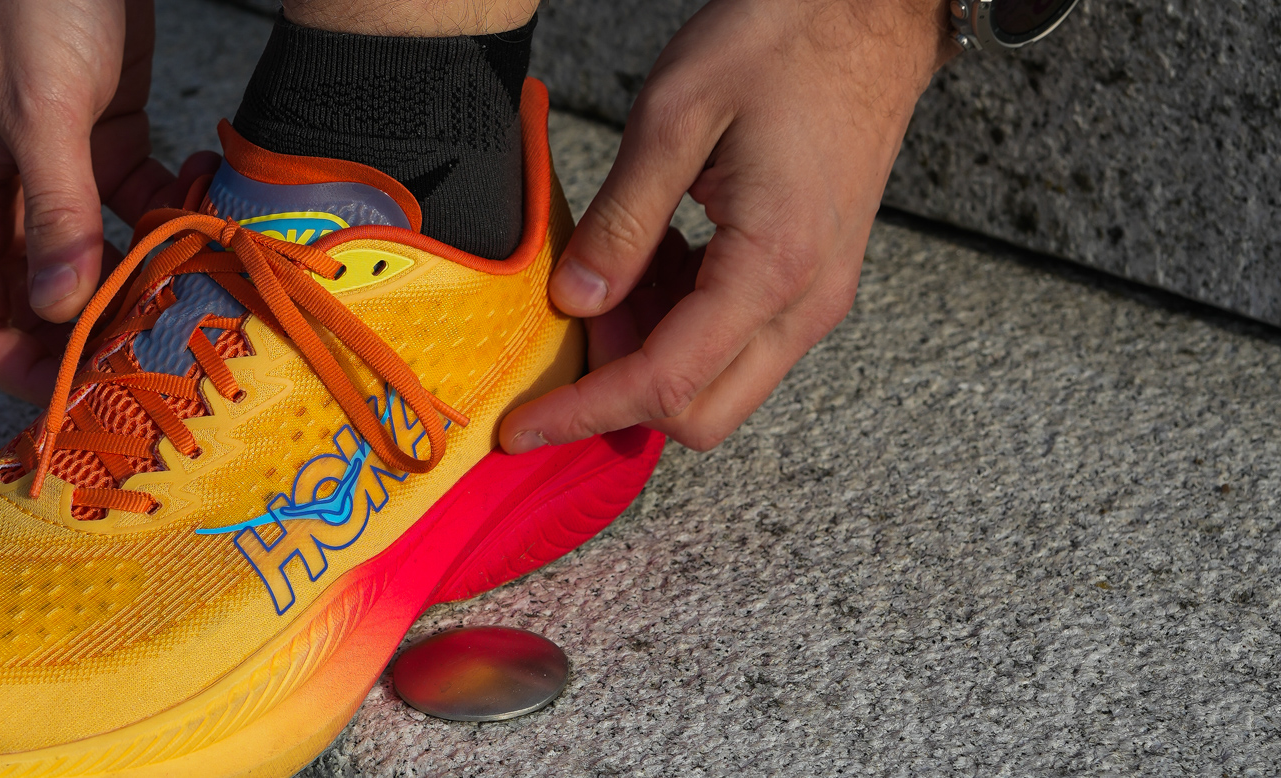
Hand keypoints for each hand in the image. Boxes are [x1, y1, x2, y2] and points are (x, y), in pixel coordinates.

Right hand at [0, 0, 216, 402]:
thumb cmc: (28, 0)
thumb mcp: (40, 107)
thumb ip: (56, 208)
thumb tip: (60, 306)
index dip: (19, 368)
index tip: (85, 390)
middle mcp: (0, 197)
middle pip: (35, 305)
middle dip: (89, 337)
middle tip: (155, 357)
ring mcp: (54, 176)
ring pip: (91, 264)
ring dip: (137, 284)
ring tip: (190, 297)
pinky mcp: (104, 147)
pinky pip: (135, 211)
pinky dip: (168, 221)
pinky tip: (203, 214)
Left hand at [502, 0, 955, 451]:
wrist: (870, 14)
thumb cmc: (779, 45)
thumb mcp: (676, 117)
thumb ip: (622, 222)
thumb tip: (574, 304)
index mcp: (773, 266)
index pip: (666, 383)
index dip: (583, 412)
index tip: (519, 429)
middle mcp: (808, 302)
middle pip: (702, 416)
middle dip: (621, 392)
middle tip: (573, 321)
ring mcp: (818, 296)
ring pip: (719, 385)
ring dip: (650, 357)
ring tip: (612, 274)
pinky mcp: (813, 280)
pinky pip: (737, 343)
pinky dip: (680, 328)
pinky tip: (652, 261)